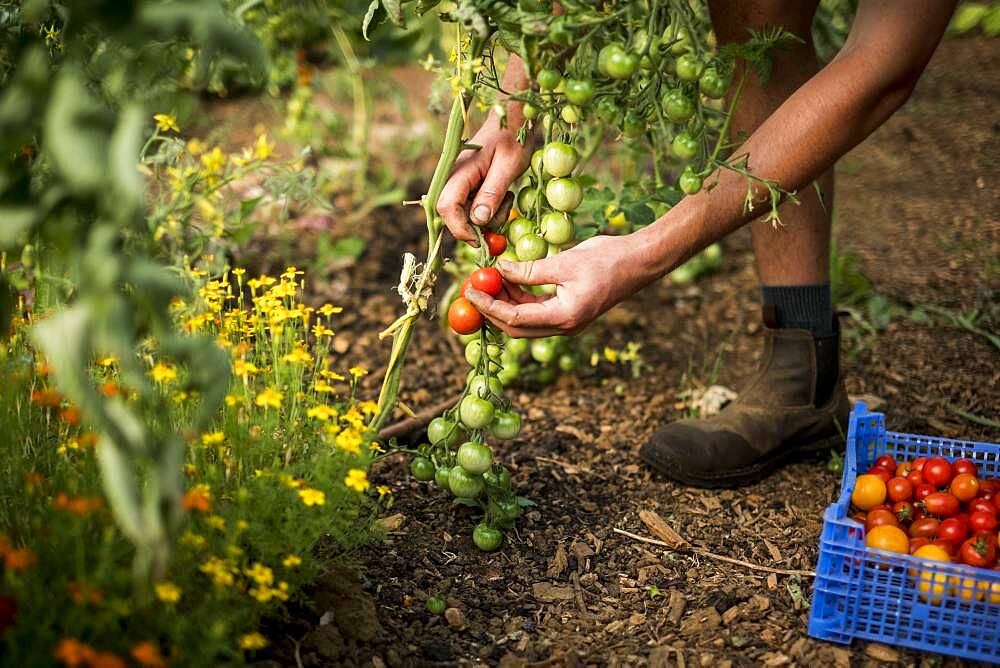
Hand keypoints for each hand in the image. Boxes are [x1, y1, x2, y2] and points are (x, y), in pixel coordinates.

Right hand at [436, 117, 530, 243]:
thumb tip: (479, 220)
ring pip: (464, 214)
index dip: (461, 228)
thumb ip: (492, 193)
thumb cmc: (512, 139)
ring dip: (487, 217)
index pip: (447, 207)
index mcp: (460, 171)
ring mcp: (459, 182)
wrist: (512, 121)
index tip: (482, 239)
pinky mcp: (467, 185)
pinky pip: (471, 207)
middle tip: (503, 215)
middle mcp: (454, 178)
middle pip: (453, 215)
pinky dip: (488, 209)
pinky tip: (502, 196)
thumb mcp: (508, 167)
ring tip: (507, 198)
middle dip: (477, 225)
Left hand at [464, 235, 661, 337]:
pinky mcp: (568, 312)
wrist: (640, 262)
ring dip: (504, 303)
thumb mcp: (564, 262)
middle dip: (491, 310)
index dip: (489, 306)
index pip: (514, 319)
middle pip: (515, 327)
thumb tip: (498, 270)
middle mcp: (564, 326)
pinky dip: (519, 298)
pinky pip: (536, 311)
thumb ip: (529, 270)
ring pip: (524, 320)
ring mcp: (566, 322)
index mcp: (564, 317)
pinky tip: (508, 278)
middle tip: (473, 288)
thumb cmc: (607, 259)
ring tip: (488, 279)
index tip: (470, 290)